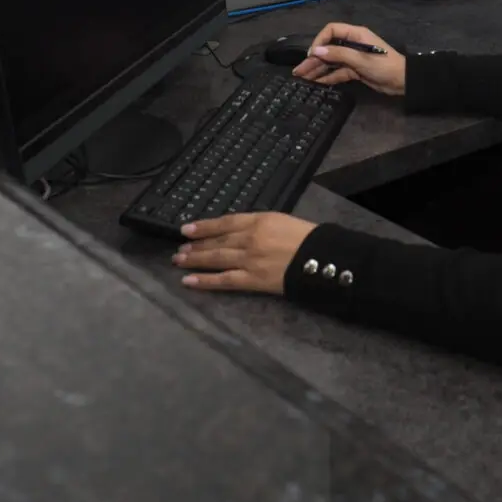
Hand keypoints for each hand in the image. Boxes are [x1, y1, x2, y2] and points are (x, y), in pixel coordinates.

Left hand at [173, 212, 316, 293]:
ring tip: (179, 260)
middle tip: (179, 248)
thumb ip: (261, 225)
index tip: (187, 228)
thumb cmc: (307, 238)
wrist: (322, 258)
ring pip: (216, 259)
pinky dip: (205, 281)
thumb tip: (241, 232)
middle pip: (217, 241)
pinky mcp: (252, 279)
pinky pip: (224, 280)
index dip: (204, 226)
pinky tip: (189, 281)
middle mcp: (249, 238)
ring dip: (195, 260)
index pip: (225, 222)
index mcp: (259, 220)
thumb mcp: (283, 221)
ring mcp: (249, 259)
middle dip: (196, 245)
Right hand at [291, 22, 405, 96]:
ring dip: (318, 69)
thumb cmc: (384, 66)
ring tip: (302, 78)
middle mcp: (352, 44)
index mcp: (356, 35)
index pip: (331, 31)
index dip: (320, 41)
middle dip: (314, 59)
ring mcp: (353, 57)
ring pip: (331, 61)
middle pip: (328, 48)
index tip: (312, 54)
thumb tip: (316, 51)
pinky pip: (338, 72)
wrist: (403, 82)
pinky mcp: (355, 70)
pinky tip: (316, 83)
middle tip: (299, 71)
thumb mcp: (361, 60)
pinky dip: (328, 77)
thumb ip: (338, 54)